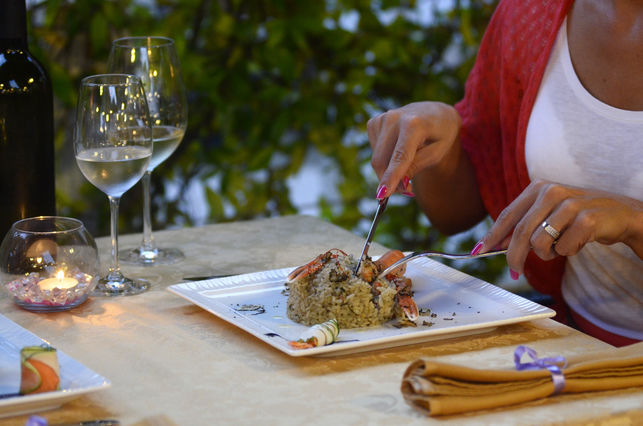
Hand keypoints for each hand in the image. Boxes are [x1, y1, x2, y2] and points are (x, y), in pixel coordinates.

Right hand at [367, 101, 460, 197]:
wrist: (435, 114)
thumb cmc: (440, 135)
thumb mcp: (436, 153)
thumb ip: (416, 167)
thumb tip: (398, 184)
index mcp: (414, 123)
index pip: (400, 156)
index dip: (391, 177)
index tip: (382, 195)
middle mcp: (394, 118)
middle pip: (381, 160)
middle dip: (389, 180)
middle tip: (407, 190)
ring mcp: (382, 119)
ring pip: (376, 158)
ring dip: (388, 170)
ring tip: (408, 166)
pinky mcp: (374, 122)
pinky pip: (374, 151)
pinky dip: (385, 158)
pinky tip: (398, 150)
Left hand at [475, 179, 642, 277]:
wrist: (620, 214)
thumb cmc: (577, 217)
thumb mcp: (548, 215)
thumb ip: (523, 225)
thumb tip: (493, 244)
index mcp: (538, 187)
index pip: (508, 215)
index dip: (492, 236)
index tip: (479, 251)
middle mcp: (552, 191)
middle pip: (520, 232)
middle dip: (514, 256)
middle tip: (514, 271)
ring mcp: (570, 204)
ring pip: (540, 243)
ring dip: (548, 254)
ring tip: (560, 245)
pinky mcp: (587, 220)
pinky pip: (563, 249)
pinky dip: (567, 252)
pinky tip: (578, 243)